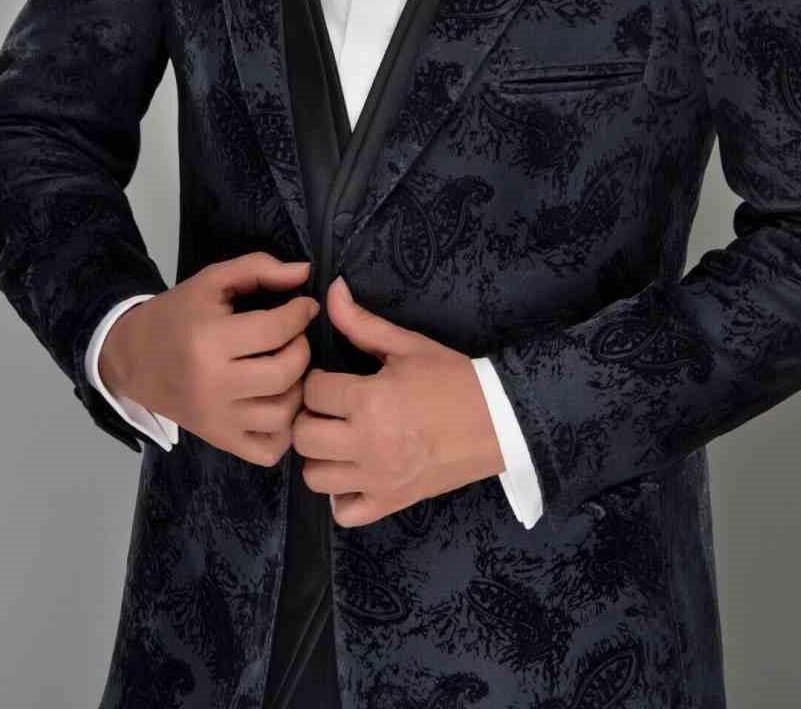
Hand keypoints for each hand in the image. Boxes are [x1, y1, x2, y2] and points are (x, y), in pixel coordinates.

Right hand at [98, 252, 319, 467]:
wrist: (132, 357)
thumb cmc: (177, 315)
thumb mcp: (212, 280)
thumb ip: (259, 268)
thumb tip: (305, 273)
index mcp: (208, 340)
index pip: (276, 330)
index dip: (301, 313)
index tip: (304, 307)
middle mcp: (213, 385)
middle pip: (284, 373)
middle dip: (302, 349)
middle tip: (295, 338)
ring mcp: (216, 419)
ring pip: (282, 415)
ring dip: (298, 388)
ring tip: (289, 369)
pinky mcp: (218, 440)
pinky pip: (268, 451)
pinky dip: (285, 431)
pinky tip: (279, 404)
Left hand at [293, 275, 505, 526]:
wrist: (497, 420)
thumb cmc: (451, 378)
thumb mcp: (407, 345)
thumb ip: (361, 321)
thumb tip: (331, 288)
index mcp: (370, 400)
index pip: (313, 391)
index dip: (318, 379)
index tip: (332, 378)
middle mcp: (367, 443)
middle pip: (303, 436)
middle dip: (311, 416)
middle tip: (331, 408)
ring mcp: (377, 478)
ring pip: (315, 477)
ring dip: (321, 455)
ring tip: (339, 438)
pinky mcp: (390, 502)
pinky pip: (344, 512)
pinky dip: (341, 496)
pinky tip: (353, 473)